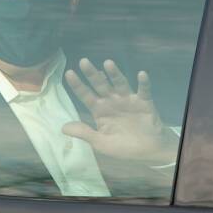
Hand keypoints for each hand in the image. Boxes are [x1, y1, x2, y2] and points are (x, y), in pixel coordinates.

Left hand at [62, 58, 177, 165]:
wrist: (149, 151)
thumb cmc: (123, 147)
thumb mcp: (101, 143)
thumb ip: (84, 133)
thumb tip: (62, 128)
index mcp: (100, 110)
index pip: (86, 95)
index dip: (78, 85)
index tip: (69, 73)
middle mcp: (112, 102)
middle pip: (100, 85)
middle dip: (92, 74)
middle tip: (83, 62)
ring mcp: (128, 100)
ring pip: (120, 84)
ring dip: (114, 74)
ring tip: (108, 63)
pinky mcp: (144, 102)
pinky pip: (144, 91)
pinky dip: (143, 83)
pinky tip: (141, 74)